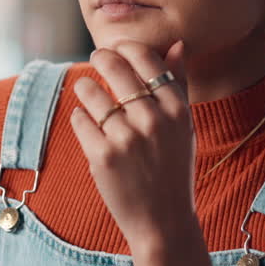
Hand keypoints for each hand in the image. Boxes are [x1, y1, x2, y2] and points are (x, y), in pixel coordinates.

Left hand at [71, 40, 195, 254]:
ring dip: (85, 86)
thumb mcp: (184, 126)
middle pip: (115, 66)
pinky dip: (80, 118)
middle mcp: (153, 120)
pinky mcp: (102, 156)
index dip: (127, 47)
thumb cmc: (173, 168)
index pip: (146, 58)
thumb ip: (178, 84)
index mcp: (177, 109)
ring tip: (86, 87)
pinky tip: (86, 121)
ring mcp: (126, 138)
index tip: (118, 48)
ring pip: (91, 91)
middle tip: (97, 57)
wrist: (163, 221)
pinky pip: (80, 120)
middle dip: (101, 57)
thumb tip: (176, 44)